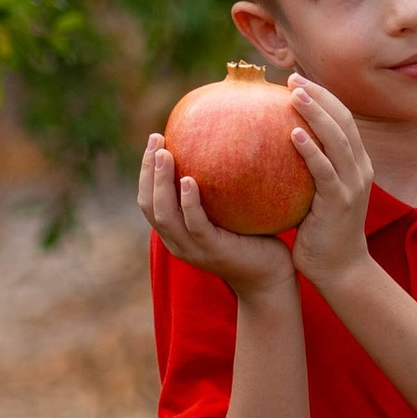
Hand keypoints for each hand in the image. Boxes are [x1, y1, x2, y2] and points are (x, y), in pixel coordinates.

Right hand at [137, 135, 297, 296]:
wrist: (271, 277)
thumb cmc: (253, 240)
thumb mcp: (230, 212)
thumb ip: (220, 188)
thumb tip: (224, 143)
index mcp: (176, 233)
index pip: (149, 201)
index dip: (146, 171)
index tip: (155, 141)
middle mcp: (178, 242)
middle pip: (149, 205)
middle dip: (148, 171)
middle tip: (156, 140)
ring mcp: (193, 249)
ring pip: (164, 215)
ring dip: (161, 182)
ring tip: (164, 154)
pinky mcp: (213, 251)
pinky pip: (195, 224)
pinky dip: (188, 202)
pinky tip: (189, 180)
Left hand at [286, 75, 375, 285]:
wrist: (340, 269)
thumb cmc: (321, 233)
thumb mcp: (316, 195)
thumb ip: (305, 171)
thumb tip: (273, 148)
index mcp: (356, 164)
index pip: (343, 119)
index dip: (324, 97)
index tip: (298, 81)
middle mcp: (359, 168)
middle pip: (343, 120)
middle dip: (319, 96)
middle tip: (292, 79)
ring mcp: (352, 184)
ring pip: (337, 138)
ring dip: (316, 112)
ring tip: (294, 94)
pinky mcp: (340, 201)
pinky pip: (325, 170)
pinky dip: (312, 149)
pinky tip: (293, 134)